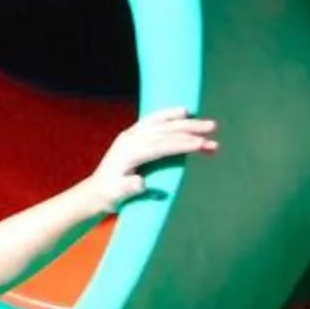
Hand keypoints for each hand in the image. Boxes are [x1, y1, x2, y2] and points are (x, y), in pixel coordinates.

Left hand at [87, 108, 217, 211]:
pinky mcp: (134, 134)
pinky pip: (154, 120)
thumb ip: (128, 188)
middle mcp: (130, 139)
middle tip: (213, 129)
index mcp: (128, 153)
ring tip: (208, 124)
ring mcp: (131, 135)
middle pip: (164, 131)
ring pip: (162, 123)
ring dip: (185, 122)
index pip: (160, 146)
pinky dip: (169, 115)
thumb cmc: (109, 195)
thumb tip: (140, 183)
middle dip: (190, 129)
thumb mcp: (116, 196)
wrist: (96, 191)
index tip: (201, 144)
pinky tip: (185, 112)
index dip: (181, 144)